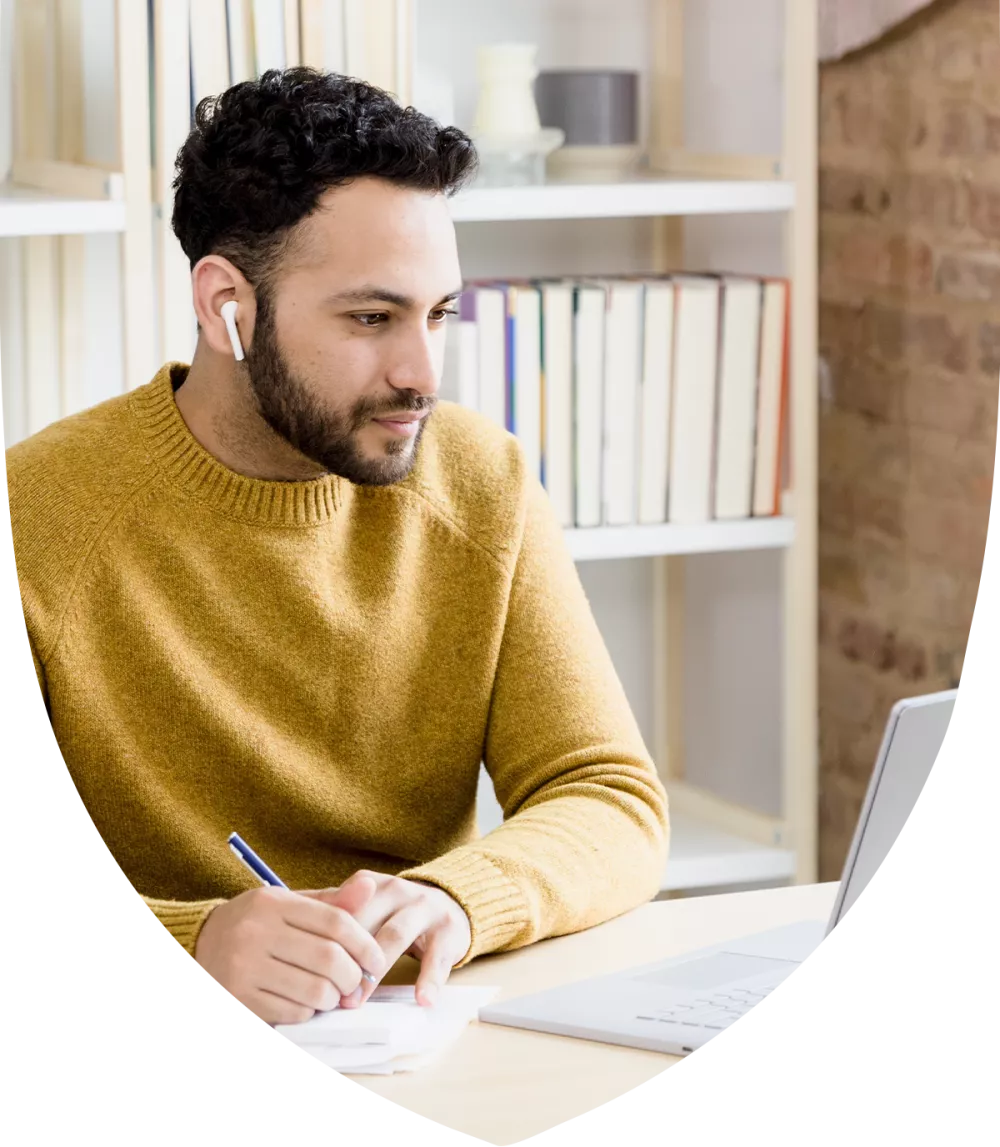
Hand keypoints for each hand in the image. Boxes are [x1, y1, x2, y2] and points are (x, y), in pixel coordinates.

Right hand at [193, 877, 388, 1024]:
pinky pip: (292, 1013)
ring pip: (314, 991)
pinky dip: (309, 1011)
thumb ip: (331, 902)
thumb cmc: (257, 924)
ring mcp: (244, 967)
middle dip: (352, 976)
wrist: (200, 944)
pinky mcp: (238, 996)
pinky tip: (306, 1002)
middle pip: (328, 959)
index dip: (365, 944)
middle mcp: (256, 932)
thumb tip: (370, 887)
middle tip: (355, 982)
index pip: (335, 921)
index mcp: (273, 903)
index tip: (377, 961)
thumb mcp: (289, 904)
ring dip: (333, 998)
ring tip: (332, 993)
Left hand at [300, 871, 471, 1008]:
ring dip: (376, 970)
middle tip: (329, 992)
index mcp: (371, 885)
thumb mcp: (365, 907)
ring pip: (396, 936)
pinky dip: (430, 979)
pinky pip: (437, 956)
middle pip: (366, 924)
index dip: (325, 942)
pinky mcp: (448, 930)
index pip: (342, 911)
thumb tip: (288, 935)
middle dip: (346, 959)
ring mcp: (424, 909)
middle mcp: (397, 891)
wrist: (449, 902)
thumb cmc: (394, 911)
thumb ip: (331, 916)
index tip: (307, 970)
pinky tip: (421, 999)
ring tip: (360, 999)